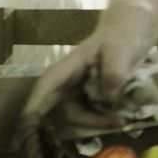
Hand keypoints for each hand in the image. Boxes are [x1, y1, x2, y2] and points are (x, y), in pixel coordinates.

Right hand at [20, 27, 147, 130]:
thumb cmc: (121, 36)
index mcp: (71, 65)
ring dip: (101, 121)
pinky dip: (106, 118)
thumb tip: (109, 100)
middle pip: (67, 107)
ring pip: (82, 114)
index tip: (27, 119)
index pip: (48, 83)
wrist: (130, 33)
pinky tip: (123, 118)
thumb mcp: (121, 50)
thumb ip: (114, 73)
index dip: (36, 102)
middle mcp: (71, 81)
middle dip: (87, 121)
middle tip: (118, 124)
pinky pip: (94, 113)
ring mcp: (80, 91)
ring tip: (124, 120)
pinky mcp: (92, 97)